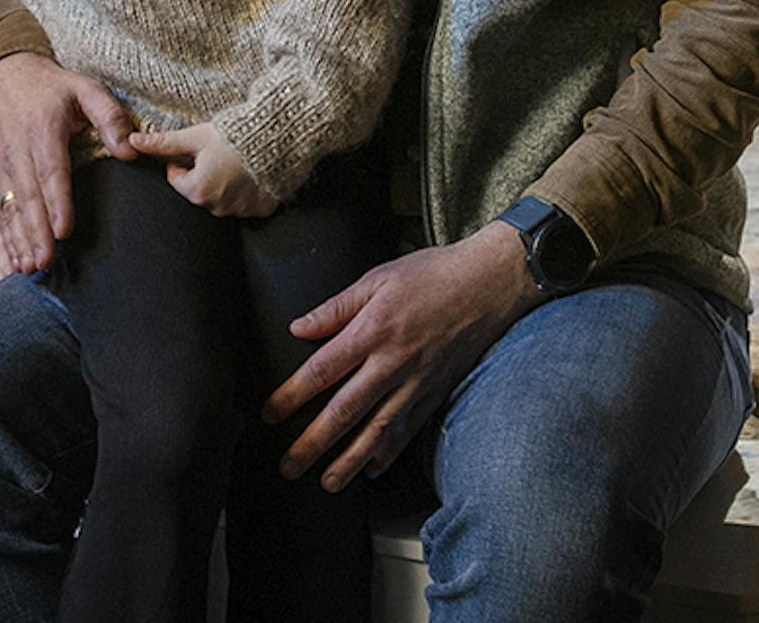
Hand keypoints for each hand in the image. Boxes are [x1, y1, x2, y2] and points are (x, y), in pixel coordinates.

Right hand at [0, 53, 141, 274]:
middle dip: (36, 232)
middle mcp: (18, 150)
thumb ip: (111, 117)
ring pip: (9, 207)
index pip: (51, 171)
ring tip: (29, 266)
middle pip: (28, 197)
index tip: (63, 230)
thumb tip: (130, 150)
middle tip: (46, 261)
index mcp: (43, 130)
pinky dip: (5, 235)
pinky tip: (14, 257)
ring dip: (19, 239)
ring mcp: (1, 165)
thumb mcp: (86, 89)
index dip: (56, 202)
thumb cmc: (51, 88)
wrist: (2, 77)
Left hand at [120, 122, 280, 217]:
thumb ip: (163, 143)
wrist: (279, 139)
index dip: (182, 160)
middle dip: (202, 172)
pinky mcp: (261, 209)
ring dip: (223, 181)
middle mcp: (217, 208)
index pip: (175, 179)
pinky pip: (246, 202)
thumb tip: (133, 142)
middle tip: (216, 151)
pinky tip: (251, 171)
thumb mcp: (195, 136)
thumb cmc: (234, 136)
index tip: (197, 148)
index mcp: (197, 191)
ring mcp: (241, 211)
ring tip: (235, 159)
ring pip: (221, 196)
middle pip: (197, 189)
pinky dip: (245, 189)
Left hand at [265, 225, 539, 490]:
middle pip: (345, 411)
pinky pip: (410, 430)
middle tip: (289, 467)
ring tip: (327, 483)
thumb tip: (299, 327)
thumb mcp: (378, 277)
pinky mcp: (436, 392)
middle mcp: (393, 363)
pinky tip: (373, 468)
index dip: (292, 395)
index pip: (322, 370)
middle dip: (313, 443)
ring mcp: (416, 382)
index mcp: (373, 331)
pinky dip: (390, 453)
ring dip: (350, 461)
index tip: (269, 414)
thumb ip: (336, 307)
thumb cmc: (432, 275)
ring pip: (378, 430)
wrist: (488, 284)